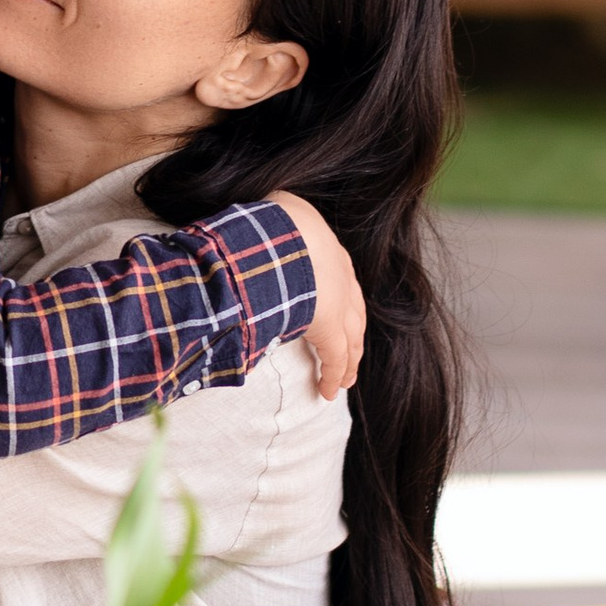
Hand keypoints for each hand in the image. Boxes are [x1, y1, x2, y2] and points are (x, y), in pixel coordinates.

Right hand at [275, 188, 365, 399]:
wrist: (280, 240)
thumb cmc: (272, 223)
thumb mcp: (276, 214)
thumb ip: (272, 224)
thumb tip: (252, 226)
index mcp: (330, 250)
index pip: (342, 281)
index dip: (341, 301)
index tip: (338, 315)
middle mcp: (341, 277)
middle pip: (354, 313)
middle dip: (353, 335)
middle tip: (350, 355)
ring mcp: (339, 304)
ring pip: (351, 340)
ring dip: (348, 361)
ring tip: (343, 380)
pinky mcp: (330, 330)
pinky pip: (335, 358)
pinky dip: (333, 375)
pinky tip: (328, 390)